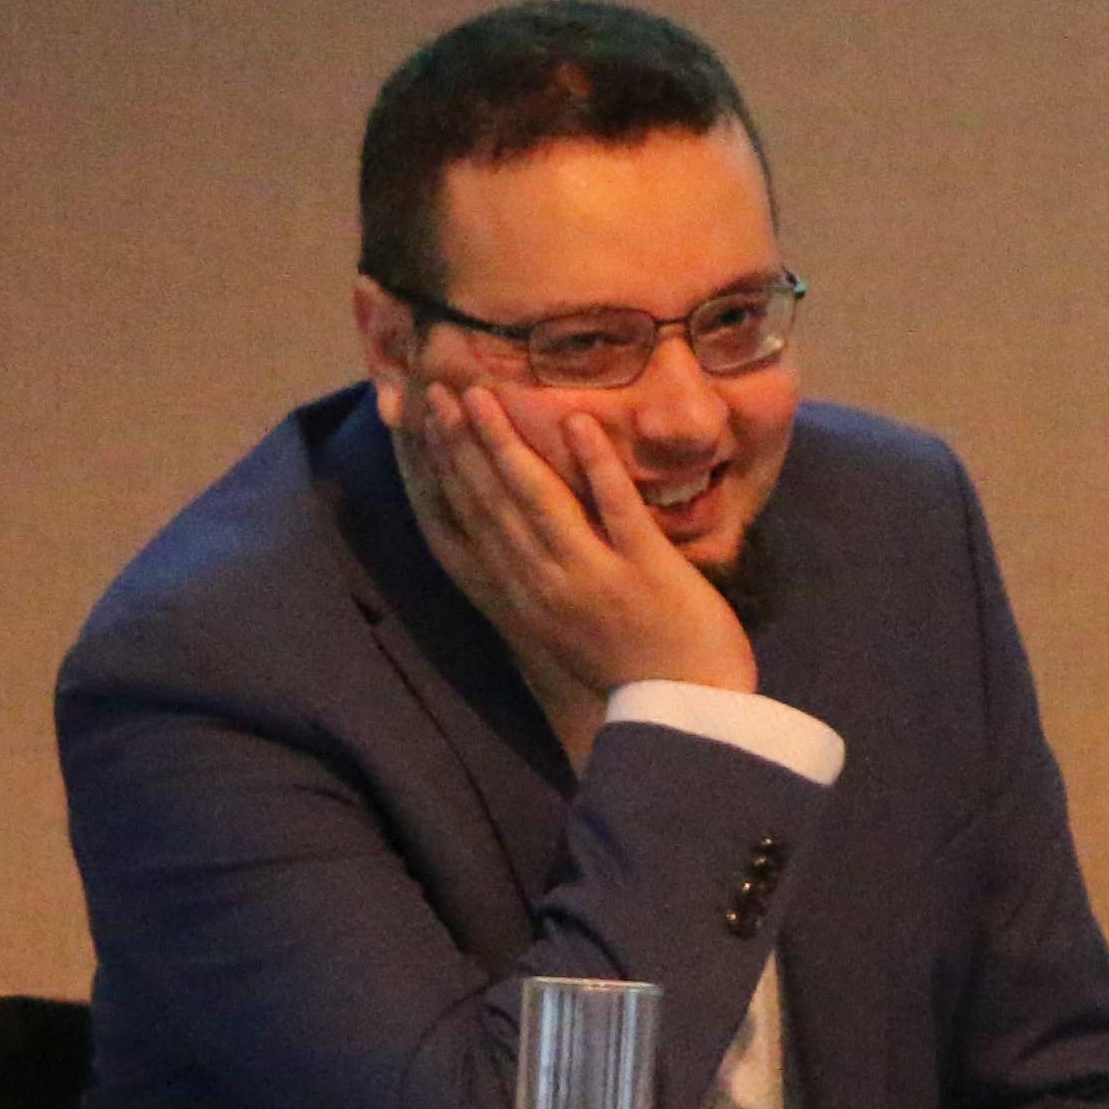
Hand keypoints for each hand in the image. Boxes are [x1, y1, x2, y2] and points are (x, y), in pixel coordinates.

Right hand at [399, 382, 756, 717]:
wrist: (687, 718)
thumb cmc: (633, 668)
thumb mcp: (562, 628)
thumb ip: (534, 579)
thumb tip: (508, 533)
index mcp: (523, 598)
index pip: (470, 524)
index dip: (443, 471)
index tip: (422, 423)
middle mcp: (545, 586)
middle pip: (491, 504)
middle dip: (461, 445)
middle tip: (438, 390)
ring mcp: (593, 577)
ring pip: (538, 501)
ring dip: (507, 445)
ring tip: (482, 394)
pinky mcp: (647, 572)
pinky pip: (616, 510)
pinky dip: (596, 465)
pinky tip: (579, 421)